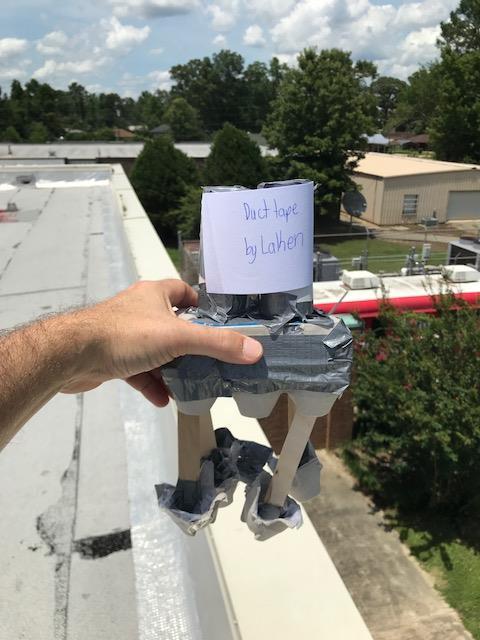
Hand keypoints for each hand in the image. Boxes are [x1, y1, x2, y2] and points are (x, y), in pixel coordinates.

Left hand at [61, 279, 262, 406]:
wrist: (73, 355)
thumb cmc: (127, 334)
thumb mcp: (179, 338)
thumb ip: (217, 344)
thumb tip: (255, 350)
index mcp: (154, 295)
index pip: (183, 290)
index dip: (200, 304)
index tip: (215, 324)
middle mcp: (139, 310)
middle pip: (172, 324)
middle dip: (189, 345)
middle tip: (208, 361)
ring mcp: (124, 334)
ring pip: (155, 350)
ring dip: (171, 368)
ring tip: (190, 384)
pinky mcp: (112, 356)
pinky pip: (138, 369)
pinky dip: (151, 383)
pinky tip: (163, 399)